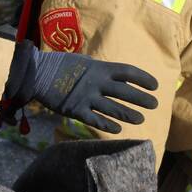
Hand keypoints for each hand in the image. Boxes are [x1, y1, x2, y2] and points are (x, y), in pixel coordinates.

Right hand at [4, 42, 158, 132]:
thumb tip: (116, 76)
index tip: (154, 85)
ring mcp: (87, 98)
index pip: (128, 72)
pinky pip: (95, 120)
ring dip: (129, 115)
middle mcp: (96, 83)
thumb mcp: (84, 61)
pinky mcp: (76, 110)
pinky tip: (118, 130)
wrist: (36, 74)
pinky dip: (107, 126)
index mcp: (99, 68)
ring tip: (141, 119)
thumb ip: (100, 70)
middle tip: (154, 104)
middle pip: (125, 92)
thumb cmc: (60, 65)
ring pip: (114, 109)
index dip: (143, 79)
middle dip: (141, 99)